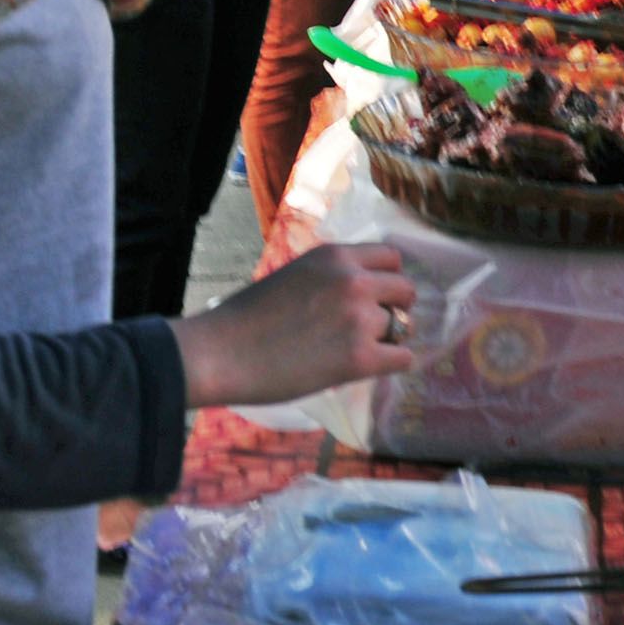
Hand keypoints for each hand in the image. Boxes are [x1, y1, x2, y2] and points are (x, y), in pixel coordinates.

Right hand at [167, 243, 418, 408]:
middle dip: (393, 308)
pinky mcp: (361, 357)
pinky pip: (403, 358)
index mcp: (335, 256)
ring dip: (387, 339)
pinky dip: (391, 364)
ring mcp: (360, 318)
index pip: (391, 258)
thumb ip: (329, 278)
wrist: (218, 354)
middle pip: (406, 290)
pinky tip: (366, 368)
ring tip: (356, 350)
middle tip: (372, 328)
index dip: (385, 280)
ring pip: (404, 326)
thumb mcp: (292, 276)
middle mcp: (354, 280)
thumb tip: (361, 294)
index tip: (375, 297)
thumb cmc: (243, 319)